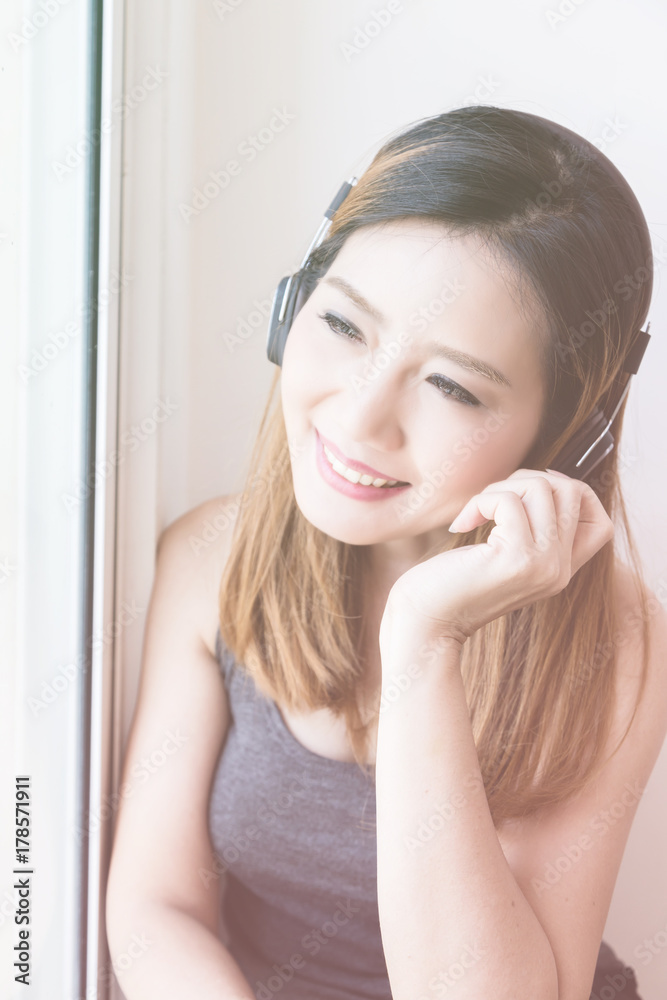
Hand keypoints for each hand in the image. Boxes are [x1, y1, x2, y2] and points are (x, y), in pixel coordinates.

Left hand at [381, 468, 614, 647]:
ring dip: (500, 488)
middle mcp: (560, 570)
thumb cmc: (452, 584)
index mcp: (560, 571)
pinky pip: (508, 501)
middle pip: (572, 493)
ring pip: (542, 488)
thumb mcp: (503, 556)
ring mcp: (544, 565)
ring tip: (475, 513)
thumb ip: (531, 530)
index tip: (528, 492)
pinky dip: (481, 501)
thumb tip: (547, 479)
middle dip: (526, 480)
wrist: (427, 623)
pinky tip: (462, 526)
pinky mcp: (517, 557)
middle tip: (491, 500)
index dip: (573, 494)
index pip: (602, 523)